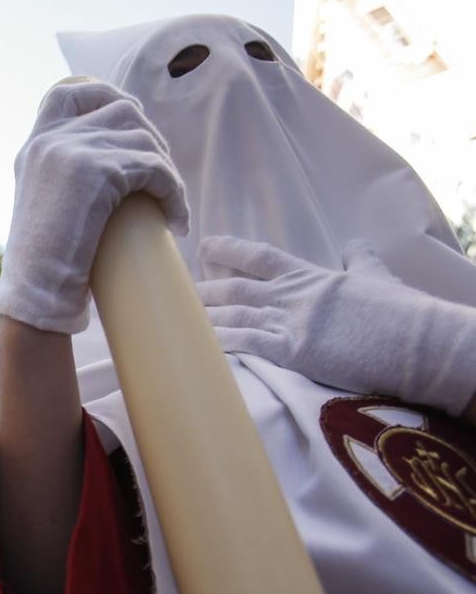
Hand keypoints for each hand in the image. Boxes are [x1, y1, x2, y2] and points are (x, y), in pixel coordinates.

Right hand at [0, 78, 188, 333]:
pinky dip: (174, 194)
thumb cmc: (44, 266)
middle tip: (162, 180)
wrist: (35, 294)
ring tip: (172, 206)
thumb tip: (112, 171)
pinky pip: (154, 169)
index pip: (68, 93)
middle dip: (152, 141)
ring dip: (167, 172)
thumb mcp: (46, 206)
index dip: (105, 95)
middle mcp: (49, 140)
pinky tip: (177, 219)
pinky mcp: (97, 170)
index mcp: (34, 146)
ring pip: (144, 139)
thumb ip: (64, 178)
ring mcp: (71, 150)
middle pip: (121, 111)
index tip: (132, 119)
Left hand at [197, 236, 475, 415]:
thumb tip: (356, 243)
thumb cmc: (404, 313)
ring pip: (234, 315)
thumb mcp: (379, 277)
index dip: (230, 251)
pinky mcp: (293, 350)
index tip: (206, 247)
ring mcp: (290, 322)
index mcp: (311, 276)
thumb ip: (361, 260)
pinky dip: (219, 343)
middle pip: (236, 289)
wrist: (420, 341)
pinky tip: (196, 345)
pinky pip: (245, 344)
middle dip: (204, 291)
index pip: (260, 257)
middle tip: (174, 292)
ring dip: (202, 318)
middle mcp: (293, 296)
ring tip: (173, 319)